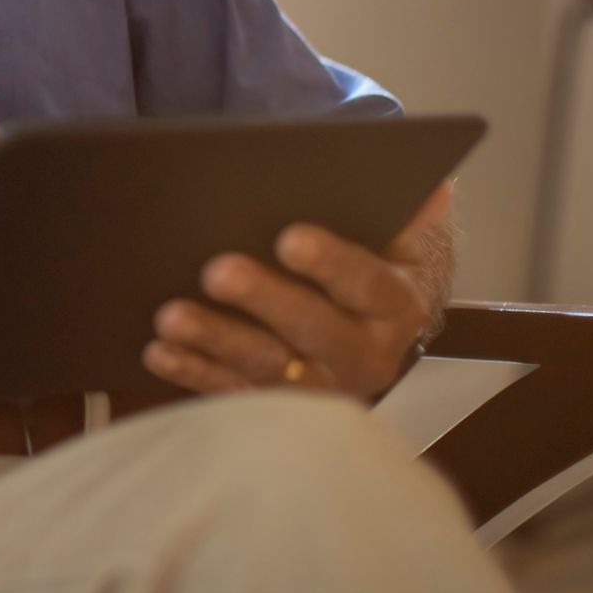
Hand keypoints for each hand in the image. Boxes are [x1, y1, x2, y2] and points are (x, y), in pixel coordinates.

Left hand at [142, 179, 454, 401]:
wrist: (373, 318)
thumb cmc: (372, 255)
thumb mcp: (395, 231)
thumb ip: (401, 207)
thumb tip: (434, 185)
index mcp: (398, 306)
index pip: (367, 284)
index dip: (330, 263)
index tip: (290, 237)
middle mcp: (366, 356)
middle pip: (314, 330)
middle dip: (264, 300)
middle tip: (216, 269)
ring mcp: (320, 387)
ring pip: (269, 369)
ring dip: (217, 341)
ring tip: (170, 315)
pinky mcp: (278, 407)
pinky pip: (233, 393)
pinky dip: (193, 373)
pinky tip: (158, 350)